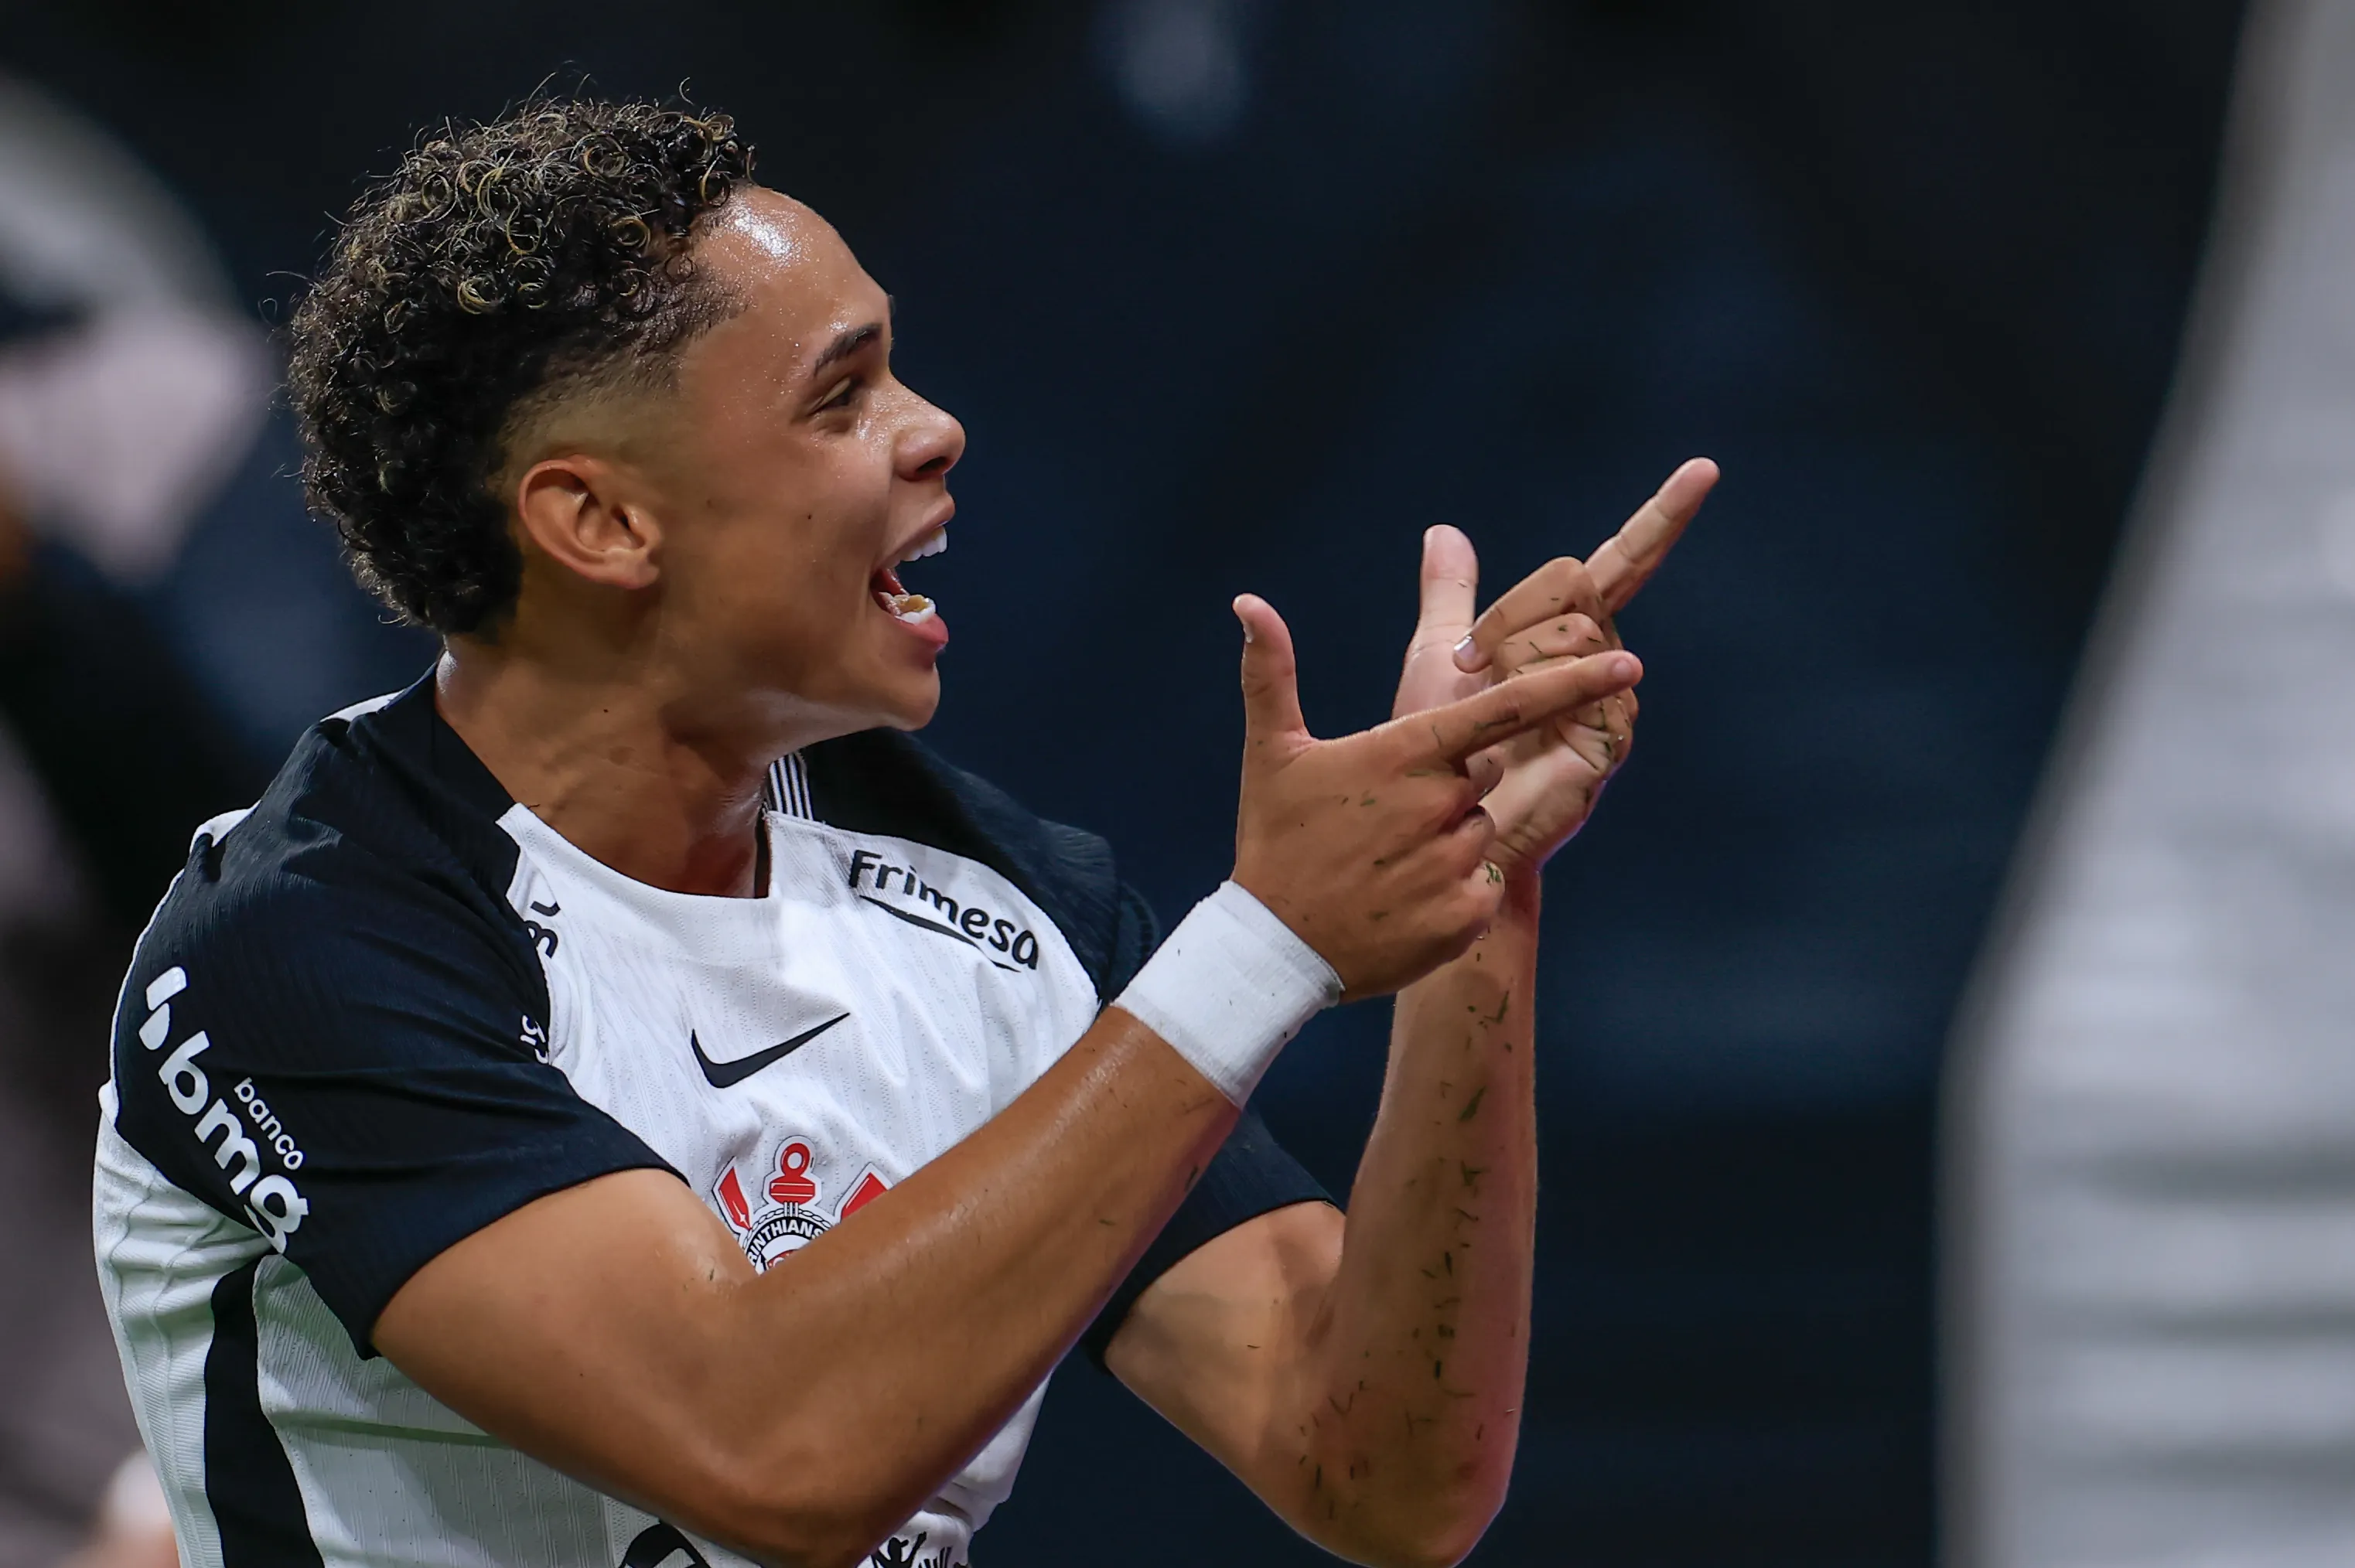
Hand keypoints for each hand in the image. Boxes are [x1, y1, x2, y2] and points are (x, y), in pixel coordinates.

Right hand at [1229, 593, 1640, 999]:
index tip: (1627, 663)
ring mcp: (1457, 863)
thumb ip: (1271, 672)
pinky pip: (1484, 885)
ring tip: (1386, 864)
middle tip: (1380, 820)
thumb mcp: (1272, 753)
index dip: (1570, 682)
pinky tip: (1402, 900)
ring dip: (1445, 842)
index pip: (1505, 708)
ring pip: (1480, 832)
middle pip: (1482, 775)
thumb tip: (1246, 601)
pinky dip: (1453, 891)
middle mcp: (1441, 805)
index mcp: (1406, 754)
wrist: (1274, 949)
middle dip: (1444, 790)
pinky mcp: (1468, 915)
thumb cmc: (1276, 840)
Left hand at [1392, 458, 1715, 877]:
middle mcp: (1600, 661)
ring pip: (1575, 627)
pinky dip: (1530, 686)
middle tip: (1468, 660)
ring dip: (1512, 654)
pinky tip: (1509, 727)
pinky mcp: (1610, 738)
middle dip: (1512, 610)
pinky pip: (1579, 677)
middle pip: (1579, 579)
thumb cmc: (1435, 747)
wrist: (1434, 822)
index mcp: (1564, 635)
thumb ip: (1448, 596)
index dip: (1661, 518)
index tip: (1704, 469)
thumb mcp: (1436, 656)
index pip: (1621, 562)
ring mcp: (1612, 700)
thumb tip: (1444, 532)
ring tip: (1485, 704)